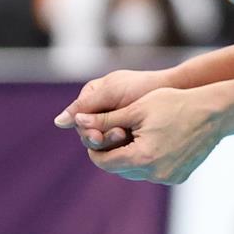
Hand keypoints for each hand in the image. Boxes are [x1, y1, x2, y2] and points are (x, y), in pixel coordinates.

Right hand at [55, 69, 173, 150]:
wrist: (176, 89)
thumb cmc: (142, 86)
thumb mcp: (112, 93)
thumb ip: (86, 106)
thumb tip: (58, 122)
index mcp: (92, 96)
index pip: (80, 119)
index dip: (87, 129)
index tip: (96, 135)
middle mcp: (101, 110)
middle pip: (90, 132)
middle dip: (101, 136)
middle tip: (116, 135)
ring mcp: (115, 121)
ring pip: (104, 141)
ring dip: (112, 141)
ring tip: (125, 135)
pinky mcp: (130, 133)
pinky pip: (120, 145)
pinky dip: (124, 145)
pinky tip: (132, 146)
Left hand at [75, 87, 226, 184]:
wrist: (216, 113)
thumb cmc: (176, 104)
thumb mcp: (137, 108)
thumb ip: (105, 119)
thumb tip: (75, 121)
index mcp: (141, 157)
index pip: (103, 161)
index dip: (94, 147)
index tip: (95, 132)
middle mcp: (155, 174)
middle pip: (118, 169)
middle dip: (112, 152)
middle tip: (114, 132)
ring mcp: (169, 178)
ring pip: (135, 172)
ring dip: (129, 157)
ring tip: (134, 135)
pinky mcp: (179, 177)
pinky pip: (153, 172)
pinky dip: (148, 160)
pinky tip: (154, 142)